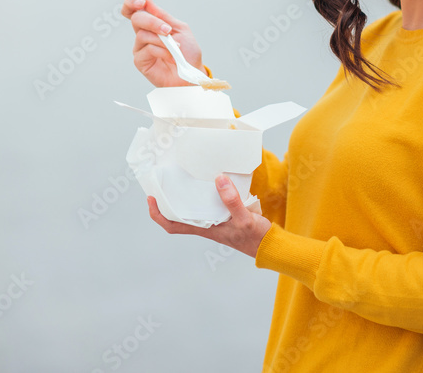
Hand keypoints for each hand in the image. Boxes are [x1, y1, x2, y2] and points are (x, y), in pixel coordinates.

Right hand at [120, 0, 204, 87]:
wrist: (191, 74)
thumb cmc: (187, 53)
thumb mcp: (179, 28)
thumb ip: (162, 15)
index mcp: (151, 25)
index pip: (133, 10)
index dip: (131, 3)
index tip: (141, 2)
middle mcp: (143, 35)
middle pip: (136, 19)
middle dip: (153, 22)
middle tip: (168, 30)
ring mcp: (140, 48)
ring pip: (143, 35)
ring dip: (162, 41)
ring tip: (175, 48)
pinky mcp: (140, 61)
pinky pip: (147, 49)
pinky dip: (162, 52)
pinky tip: (171, 57)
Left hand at [147, 175, 271, 258]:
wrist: (271, 246)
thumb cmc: (255, 238)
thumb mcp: (244, 219)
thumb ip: (231, 201)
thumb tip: (219, 179)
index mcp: (204, 229)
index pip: (173, 226)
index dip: (158, 214)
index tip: (150, 198)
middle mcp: (206, 225)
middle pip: (179, 214)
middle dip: (168, 200)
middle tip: (162, 180)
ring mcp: (215, 221)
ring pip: (194, 208)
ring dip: (186, 195)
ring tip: (182, 176)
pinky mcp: (225, 215)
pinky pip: (209, 203)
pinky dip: (206, 193)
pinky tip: (212, 181)